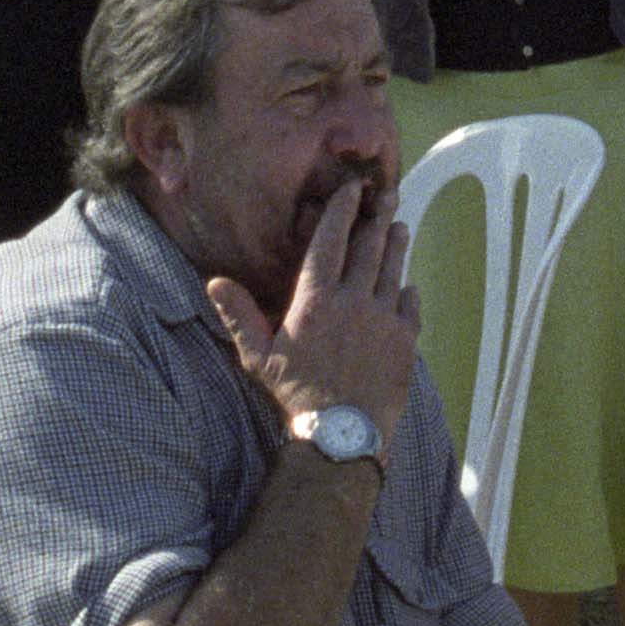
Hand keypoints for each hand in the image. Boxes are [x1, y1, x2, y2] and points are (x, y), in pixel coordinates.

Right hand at [206, 179, 419, 441]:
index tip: (351, 190)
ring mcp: (384, 319)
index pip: (330, 241)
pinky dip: (408, 291)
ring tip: (399, 228)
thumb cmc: (294, 396)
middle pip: (369, 248)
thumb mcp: (259, 356)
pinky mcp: (406, 340)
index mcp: (317, 300)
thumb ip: (239, 315)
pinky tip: (407, 285)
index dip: (342, 211)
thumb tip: (215, 281)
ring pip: (394, 270)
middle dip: (377, 218)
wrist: (340, 435)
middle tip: (386, 197)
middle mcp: (354, 301)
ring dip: (396, 246)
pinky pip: (410, 305)